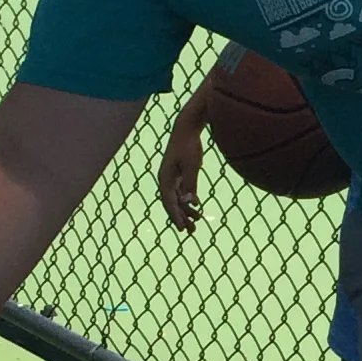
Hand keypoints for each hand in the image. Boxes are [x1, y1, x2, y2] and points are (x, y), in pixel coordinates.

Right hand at [157, 105, 206, 231]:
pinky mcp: (178, 175)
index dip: (175, 216)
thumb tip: (191, 203)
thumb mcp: (192, 165)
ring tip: (196, 224)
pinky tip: (195, 209)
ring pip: (177, 200)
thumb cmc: (189, 145)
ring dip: (186, 212)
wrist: (187, 129)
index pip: (169, 202)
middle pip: (172, 204)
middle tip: (190, 232)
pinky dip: (188, 202)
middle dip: (180, 218)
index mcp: (165, 178)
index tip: (182, 229)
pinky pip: (181, 193)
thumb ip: (191, 184)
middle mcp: (165, 180)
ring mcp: (171, 178)